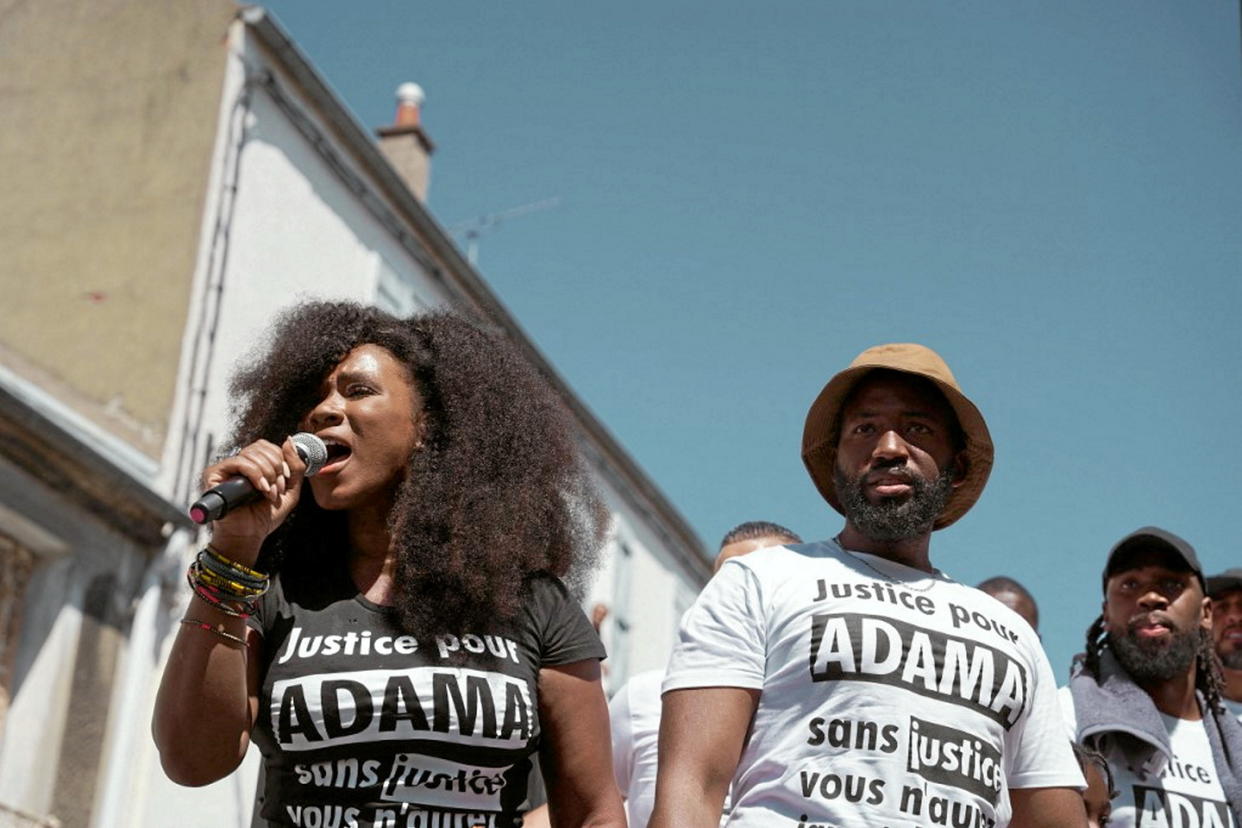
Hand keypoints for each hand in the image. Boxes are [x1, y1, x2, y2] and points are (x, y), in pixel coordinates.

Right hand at [199, 437, 306, 564]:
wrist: (248, 536)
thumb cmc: (265, 516)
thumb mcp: (290, 490)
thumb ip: (295, 466)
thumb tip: (289, 440)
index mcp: (255, 465)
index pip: (269, 447)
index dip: (282, 460)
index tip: (284, 481)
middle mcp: (239, 464)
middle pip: (261, 447)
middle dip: (276, 468)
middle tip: (276, 490)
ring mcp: (226, 468)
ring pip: (252, 453)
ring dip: (267, 474)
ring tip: (267, 493)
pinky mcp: (214, 474)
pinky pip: (238, 462)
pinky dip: (255, 474)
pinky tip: (260, 488)